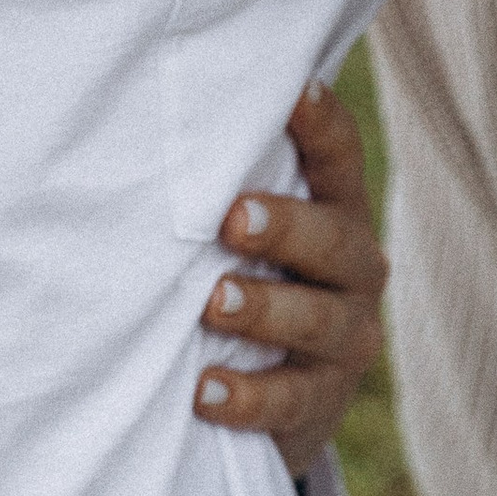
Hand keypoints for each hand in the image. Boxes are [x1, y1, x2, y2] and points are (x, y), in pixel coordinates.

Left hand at [194, 81, 387, 475]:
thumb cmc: (241, 279)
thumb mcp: (242, 233)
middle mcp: (354, 268)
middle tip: (233, 220)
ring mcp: (345, 339)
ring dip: (265, 309)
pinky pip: (290, 399)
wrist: (272, 399)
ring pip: (318, 320)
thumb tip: (142, 112)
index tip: (293, 92)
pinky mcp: (321, 402)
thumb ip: (223, 185)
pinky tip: (204, 390)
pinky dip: (247, 395)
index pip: (338, 157)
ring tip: (214, 304)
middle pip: (333, 240)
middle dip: (285, 227)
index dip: (320, 124)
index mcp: (335, 211)